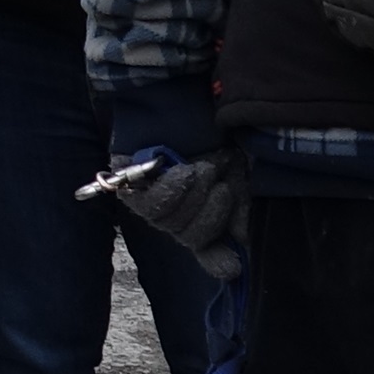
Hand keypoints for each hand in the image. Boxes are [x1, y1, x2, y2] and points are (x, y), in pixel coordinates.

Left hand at [112, 144, 248, 282]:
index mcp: (209, 217)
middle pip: (192, 238)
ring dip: (193, 197)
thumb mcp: (240, 176)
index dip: (219, 262)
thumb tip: (239, 250)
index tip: (233, 267)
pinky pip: (151, 207)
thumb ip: (240, 214)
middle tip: (219, 181)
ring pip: (173, 224)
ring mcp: (156, 205)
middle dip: (211, 214)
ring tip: (202, 170)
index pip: (211, 254)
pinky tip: (184, 174)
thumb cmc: (218, 140)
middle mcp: (182, 217)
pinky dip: (172, 190)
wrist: (193, 106)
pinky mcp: (133, 189)